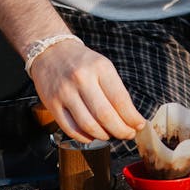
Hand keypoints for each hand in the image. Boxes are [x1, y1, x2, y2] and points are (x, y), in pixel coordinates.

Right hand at [30, 38, 145, 143]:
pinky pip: (71, 129)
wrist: (50, 51)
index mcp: (99, 67)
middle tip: (128, 134)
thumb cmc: (81, 61)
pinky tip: (92, 136)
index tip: (138, 125)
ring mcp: (65, 92)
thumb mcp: (102, 66)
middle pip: (105, 115)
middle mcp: (82, 79)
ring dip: (103, 136)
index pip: (120, 99)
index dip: (131, 117)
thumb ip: (115, 89)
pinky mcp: (52, 104)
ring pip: (88, 125)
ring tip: (110, 135)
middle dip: (121, 130)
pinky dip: (85, 137)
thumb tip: (129, 117)